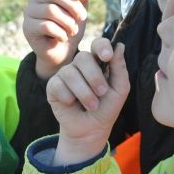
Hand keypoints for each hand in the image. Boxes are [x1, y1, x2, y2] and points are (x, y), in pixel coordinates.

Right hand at [23, 0, 92, 79]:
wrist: (61, 52)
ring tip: (72, 30)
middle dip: (73, 6)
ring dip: (67, 22)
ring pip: (50, 10)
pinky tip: (63, 38)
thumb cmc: (69, 29)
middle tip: (82, 18)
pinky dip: (60, 33)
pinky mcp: (27, 28)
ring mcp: (29, 13)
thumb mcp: (80, 12)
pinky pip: (46, 26)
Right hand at [46, 39, 129, 165]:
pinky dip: (68, 98)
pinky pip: (58, 85)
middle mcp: (80, 65)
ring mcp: (65, 74)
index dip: (102, 47)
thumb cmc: (106, 108)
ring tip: (92, 106)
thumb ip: (119, 68)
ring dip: (84, 93)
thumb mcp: (119, 90)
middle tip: (102, 93)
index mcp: (98, 62)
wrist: (91, 130)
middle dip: (94, 77)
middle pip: (82, 57)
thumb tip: (120, 45)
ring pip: (70, 73)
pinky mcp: (53, 86)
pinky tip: (72, 105)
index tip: (107, 57)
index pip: (98, 44)